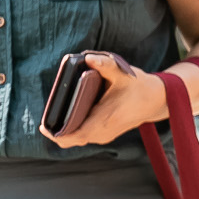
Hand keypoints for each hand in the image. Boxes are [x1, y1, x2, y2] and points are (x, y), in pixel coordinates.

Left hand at [41, 52, 161, 148]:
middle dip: (55, 130)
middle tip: (46, 116)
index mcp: (104, 120)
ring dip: (63, 129)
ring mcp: (104, 136)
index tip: (42, 125)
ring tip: (54, 114)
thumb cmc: (137, 85)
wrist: (156, 99)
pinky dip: (71, 129)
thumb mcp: (122, 72)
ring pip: (75, 139)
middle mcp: (103, 133)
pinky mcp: (104, 135)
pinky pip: (82, 136)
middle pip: (70, 140)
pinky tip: (65, 116)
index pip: (73, 136)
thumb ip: (105, 64)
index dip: (55, 134)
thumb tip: (89, 59)